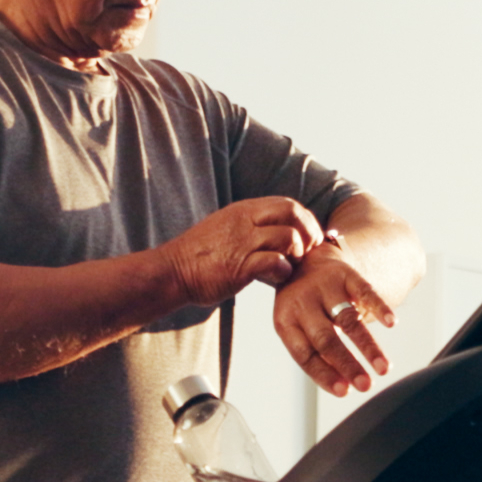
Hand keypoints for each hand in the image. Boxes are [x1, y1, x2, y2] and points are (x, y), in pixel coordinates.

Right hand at [160, 197, 325, 306]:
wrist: (172, 271)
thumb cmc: (200, 255)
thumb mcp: (226, 228)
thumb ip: (250, 226)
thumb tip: (277, 231)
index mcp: (244, 210)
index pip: (287, 204)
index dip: (305, 219)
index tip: (309, 237)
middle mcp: (245, 221)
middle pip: (293, 213)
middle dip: (309, 231)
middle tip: (309, 250)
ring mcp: (243, 242)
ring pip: (289, 237)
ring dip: (297, 253)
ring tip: (290, 265)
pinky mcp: (240, 266)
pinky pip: (275, 262)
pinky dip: (283, 271)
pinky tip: (276, 277)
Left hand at [273, 241, 394, 394]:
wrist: (304, 260)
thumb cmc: (303, 307)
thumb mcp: (297, 327)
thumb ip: (315, 353)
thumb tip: (343, 386)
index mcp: (285, 321)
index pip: (305, 354)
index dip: (325, 374)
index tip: (345, 392)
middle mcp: (302, 302)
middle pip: (326, 339)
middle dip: (348, 365)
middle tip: (366, 386)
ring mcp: (324, 287)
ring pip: (348, 320)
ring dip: (368, 346)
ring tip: (384, 369)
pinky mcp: (345, 274)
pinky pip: (365, 292)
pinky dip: (379, 307)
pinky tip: (392, 323)